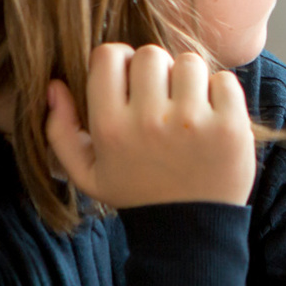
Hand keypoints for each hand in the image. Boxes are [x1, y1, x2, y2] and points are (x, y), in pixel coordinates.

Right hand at [44, 43, 253, 208]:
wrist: (189, 231)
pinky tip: (211, 118)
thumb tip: (55, 86)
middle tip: (161, 99)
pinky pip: (225, 80)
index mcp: (110, 127)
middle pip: (150, 54)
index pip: (109, 54)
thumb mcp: (86, 173)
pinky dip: (220, 93)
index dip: (119, 62)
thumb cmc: (136, 193)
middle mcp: (149, 121)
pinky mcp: (230, 126)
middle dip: (155, 71)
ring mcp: (193, 122)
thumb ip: (60, 131)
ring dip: (189, 80)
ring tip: (187, 110)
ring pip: (189, 62)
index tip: (129, 82)